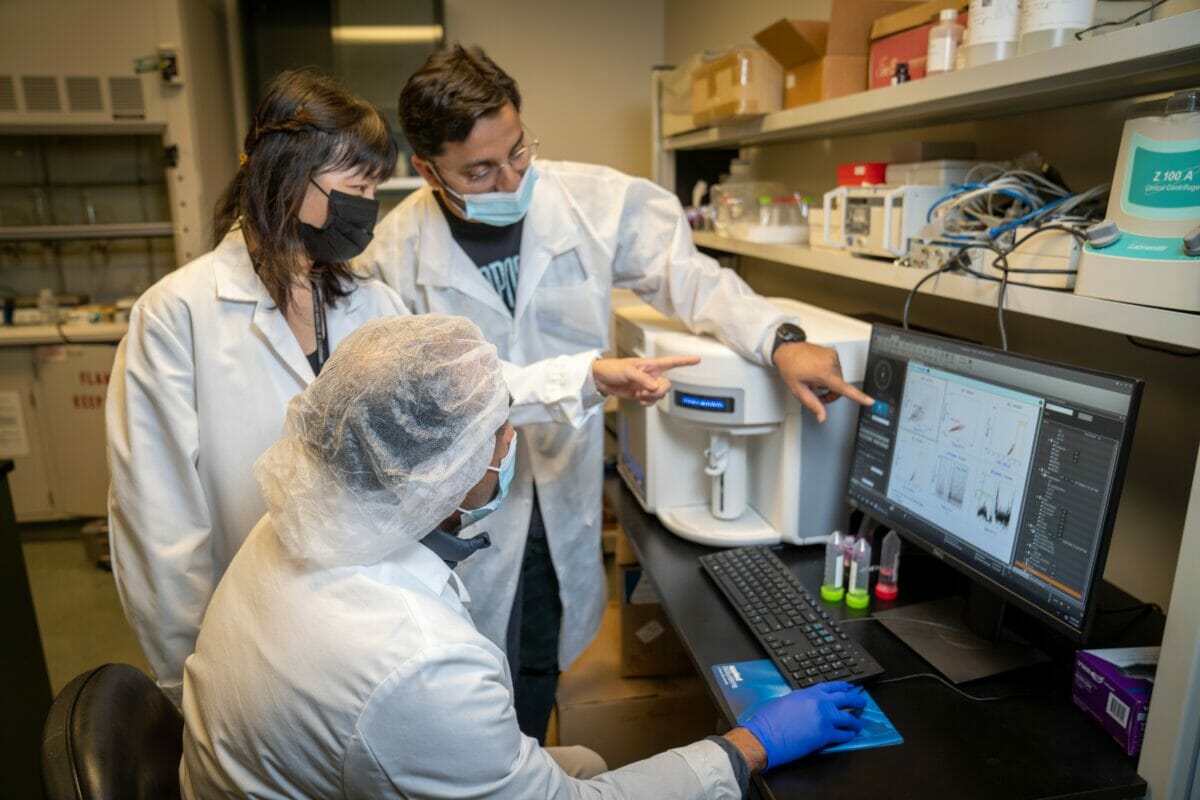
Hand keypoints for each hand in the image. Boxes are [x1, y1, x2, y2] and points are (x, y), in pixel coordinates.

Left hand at [591, 355, 699, 404]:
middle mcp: (651, 375)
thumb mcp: (628, 371)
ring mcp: (647, 386)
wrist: (601, 379)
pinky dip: (648, 403)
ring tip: (640, 394)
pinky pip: (652, 401)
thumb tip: (655, 387)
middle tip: (647, 390)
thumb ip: (643, 379)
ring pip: (660, 395)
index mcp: (651, 365)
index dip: (685, 361)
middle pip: (666, 385)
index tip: (698, 359)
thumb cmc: (613, 368)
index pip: (671, 362)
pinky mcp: (641, 394)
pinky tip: (640, 399)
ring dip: (652, 397)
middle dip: (658, 391)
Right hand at [737, 681, 865, 769]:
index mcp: (808, 693)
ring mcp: (825, 718)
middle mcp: (819, 702)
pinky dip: (849, 735)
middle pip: (845, 699)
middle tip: (862, 703)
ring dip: (856, 721)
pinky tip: (851, 736)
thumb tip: (806, 706)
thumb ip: (800, 701)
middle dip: (856, 701)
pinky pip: (844, 734)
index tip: (849, 688)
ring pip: (849, 718)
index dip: (842, 687)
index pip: (830, 686)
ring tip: (859, 723)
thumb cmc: (769, 720)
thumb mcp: (785, 701)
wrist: (765, 736)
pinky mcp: (826, 734)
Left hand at [773, 342, 872, 422]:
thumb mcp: (798, 390)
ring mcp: (832, 356)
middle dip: (830, 393)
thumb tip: (822, 417)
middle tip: (816, 392)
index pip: (844, 389)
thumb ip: (812, 405)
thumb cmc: (790, 367)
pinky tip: (817, 371)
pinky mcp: (833, 352)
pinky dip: (829, 372)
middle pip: (840, 386)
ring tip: (814, 379)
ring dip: (829, 382)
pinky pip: (836, 368)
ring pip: (839, 378)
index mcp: (823, 373)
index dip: (858, 397)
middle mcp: (830, 363)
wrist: (787, 350)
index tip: (870, 401)